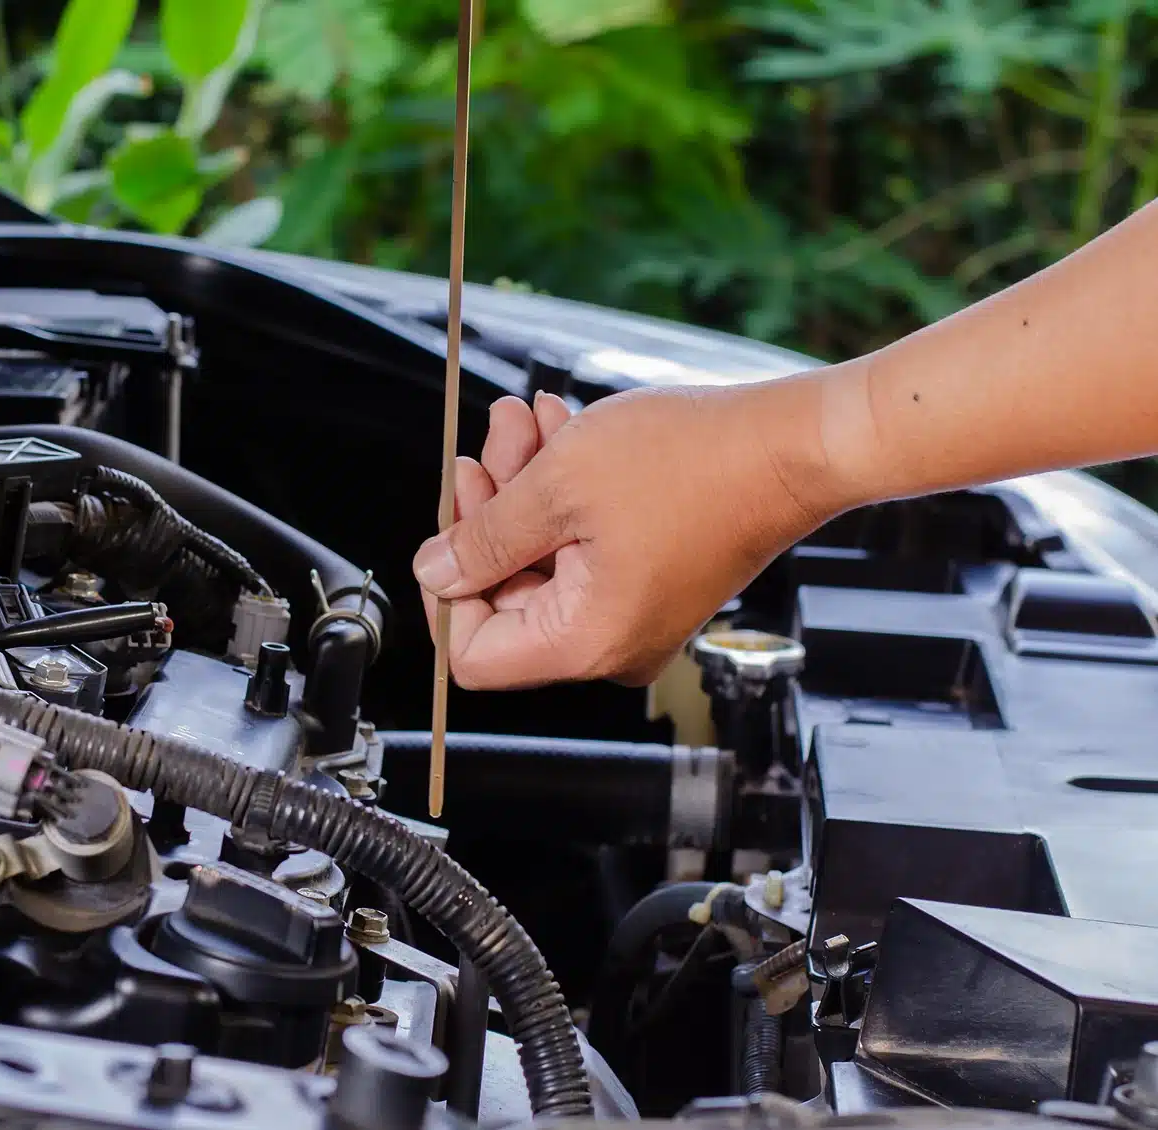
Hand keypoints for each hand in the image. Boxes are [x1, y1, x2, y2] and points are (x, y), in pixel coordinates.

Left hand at [416, 376, 855, 688]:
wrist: (790, 443)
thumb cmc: (696, 463)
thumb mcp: (558, 486)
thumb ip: (483, 537)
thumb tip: (435, 570)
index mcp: (584, 642)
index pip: (472, 653)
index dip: (446, 590)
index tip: (448, 531)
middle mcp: (609, 645)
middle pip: (504, 596)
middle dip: (488, 513)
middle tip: (487, 450)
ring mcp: (631, 614)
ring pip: (540, 558)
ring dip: (521, 486)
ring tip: (522, 422)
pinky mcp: (647, 580)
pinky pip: (579, 546)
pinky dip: (560, 492)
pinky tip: (555, 432)